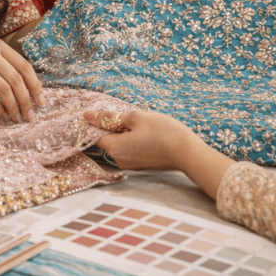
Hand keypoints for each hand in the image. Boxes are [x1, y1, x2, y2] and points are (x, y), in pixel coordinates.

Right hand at [0, 40, 44, 122]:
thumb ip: (7, 68)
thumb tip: (33, 91)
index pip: (25, 67)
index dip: (36, 86)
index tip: (41, 102)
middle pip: (16, 79)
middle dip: (27, 100)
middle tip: (30, 115)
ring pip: (4, 89)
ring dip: (14, 107)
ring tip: (17, 118)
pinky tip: (3, 115)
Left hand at [83, 109, 235, 199]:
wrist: (188, 152)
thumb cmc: (162, 131)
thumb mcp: (135, 118)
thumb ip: (110, 117)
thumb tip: (87, 116)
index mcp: (114, 148)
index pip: (94, 134)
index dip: (96, 121)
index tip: (104, 111)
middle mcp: (119, 160)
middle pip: (106, 139)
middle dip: (112, 125)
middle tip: (128, 114)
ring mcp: (130, 164)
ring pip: (119, 143)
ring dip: (124, 131)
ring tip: (141, 122)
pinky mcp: (141, 164)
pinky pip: (129, 149)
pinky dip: (133, 138)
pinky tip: (147, 131)